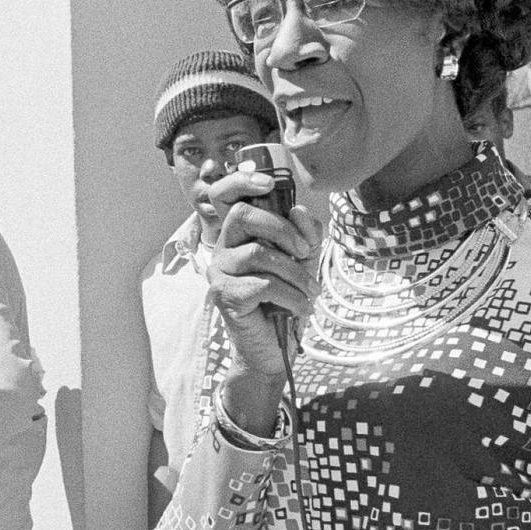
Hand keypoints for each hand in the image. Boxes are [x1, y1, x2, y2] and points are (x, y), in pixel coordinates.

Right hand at [207, 170, 322, 376]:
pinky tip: (302, 308)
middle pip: (242, 216)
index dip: (241, 181)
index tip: (268, 183)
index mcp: (238, 235)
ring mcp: (219, 272)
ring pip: (258, 254)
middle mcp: (222, 249)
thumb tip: (298, 211)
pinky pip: (262, 284)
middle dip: (281, 228)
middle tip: (305, 250)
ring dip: (295, 272)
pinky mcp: (224, 296)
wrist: (275, 348)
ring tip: (311, 292)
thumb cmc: (285, 301)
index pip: (226, 196)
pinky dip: (291, 295)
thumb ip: (305, 234)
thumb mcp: (303, 262)